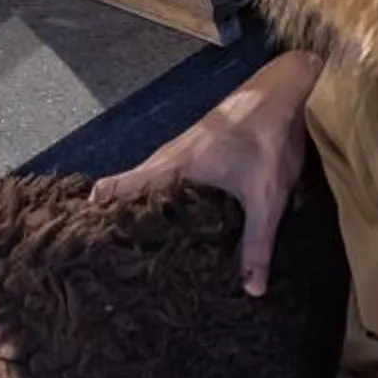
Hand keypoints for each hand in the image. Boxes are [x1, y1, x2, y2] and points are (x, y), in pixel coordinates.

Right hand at [92, 48, 318, 295]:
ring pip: (146, 183)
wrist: (289, 87)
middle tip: (111, 259)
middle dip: (117, 221)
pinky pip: (164, 176)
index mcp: (172, 166)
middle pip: (125, 190)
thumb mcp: (267, 196)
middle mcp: (166, 156)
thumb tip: (252, 290)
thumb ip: (257, 243)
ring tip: (135, 247)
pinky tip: (171, 220)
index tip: (88, 248)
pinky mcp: (196, 147)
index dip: (96, 216)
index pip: (114, 189)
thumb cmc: (272, 137)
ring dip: (139, 208)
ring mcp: (180, 149)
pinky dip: (160, 196)